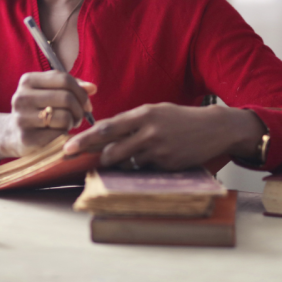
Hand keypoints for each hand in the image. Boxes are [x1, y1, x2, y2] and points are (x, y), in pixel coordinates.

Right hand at [3, 71, 94, 155]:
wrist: (12, 133)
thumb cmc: (38, 109)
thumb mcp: (50, 92)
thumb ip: (72, 87)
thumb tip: (92, 88)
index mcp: (27, 80)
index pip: (64, 79)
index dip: (81, 91)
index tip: (85, 103)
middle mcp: (21, 97)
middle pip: (66, 98)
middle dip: (80, 109)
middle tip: (79, 116)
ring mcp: (22, 117)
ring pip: (65, 117)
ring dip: (72, 123)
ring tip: (68, 125)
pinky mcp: (26, 137)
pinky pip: (59, 134)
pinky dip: (64, 135)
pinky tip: (59, 134)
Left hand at [63, 103, 265, 170]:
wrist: (214, 128)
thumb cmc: (179, 118)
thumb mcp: (153, 111)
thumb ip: (129, 121)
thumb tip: (102, 132)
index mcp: (142, 115)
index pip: (106, 128)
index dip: (85, 139)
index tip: (68, 148)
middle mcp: (149, 133)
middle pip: (111, 151)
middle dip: (98, 158)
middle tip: (92, 159)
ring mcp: (159, 151)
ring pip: (126, 163)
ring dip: (119, 163)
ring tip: (126, 156)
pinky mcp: (168, 166)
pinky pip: (144, 170)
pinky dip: (141, 167)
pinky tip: (153, 158)